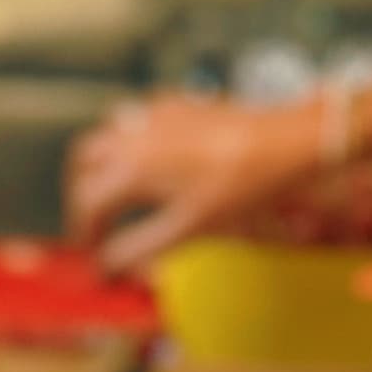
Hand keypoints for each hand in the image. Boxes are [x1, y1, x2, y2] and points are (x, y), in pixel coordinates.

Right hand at [63, 93, 321, 268]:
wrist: (287, 142)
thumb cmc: (241, 186)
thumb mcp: (186, 230)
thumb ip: (137, 250)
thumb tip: (106, 268)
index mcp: (130, 168)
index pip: (86, 203)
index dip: (85, 233)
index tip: (94, 253)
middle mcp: (134, 135)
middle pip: (85, 161)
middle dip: (83, 191)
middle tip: (96, 220)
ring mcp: (156, 113)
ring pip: (108, 132)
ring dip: (103, 160)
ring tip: (117, 188)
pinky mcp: (179, 103)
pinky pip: (139, 115)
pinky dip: (132, 137)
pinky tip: (152, 157)